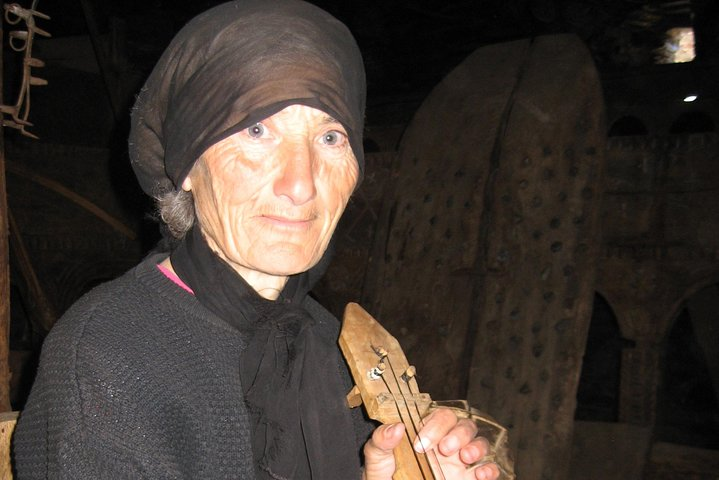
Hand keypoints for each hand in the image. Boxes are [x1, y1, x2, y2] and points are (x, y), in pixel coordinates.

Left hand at [362, 407, 499, 479]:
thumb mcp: (377, 459)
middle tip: (445, 450)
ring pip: (480, 442)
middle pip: (464, 425)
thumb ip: (381, 441)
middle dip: (458, 434)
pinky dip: (490, 468)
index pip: (440, 416)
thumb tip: (396, 426)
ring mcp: (460, 461)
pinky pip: (490, 468)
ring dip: (477, 446)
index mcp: (426, 433)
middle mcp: (446, 443)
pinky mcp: (470, 478)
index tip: (421, 443)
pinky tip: (481, 474)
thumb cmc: (385, 477)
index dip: (435, 425)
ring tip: (466, 458)